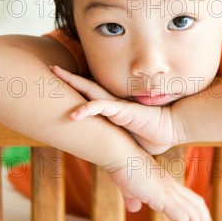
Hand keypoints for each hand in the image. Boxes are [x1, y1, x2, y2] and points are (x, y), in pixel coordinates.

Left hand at [50, 65, 174, 154]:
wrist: (169, 129)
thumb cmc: (153, 134)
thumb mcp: (129, 138)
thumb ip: (118, 140)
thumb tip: (112, 153)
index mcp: (112, 108)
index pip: (90, 95)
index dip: (76, 87)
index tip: (61, 83)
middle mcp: (112, 102)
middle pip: (86, 86)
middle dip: (68, 76)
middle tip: (52, 67)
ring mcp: (115, 104)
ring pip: (89, 90)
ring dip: (72, 81)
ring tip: (55, 73)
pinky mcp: (121, 110)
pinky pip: (100, 107)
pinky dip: (86, 110)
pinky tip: (73, 115)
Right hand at [107, 159, 213, 220]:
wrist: (120, 155)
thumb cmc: (121, 167)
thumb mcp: (129, 187)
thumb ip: (133, 197)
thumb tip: (134, 208)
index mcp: (166, 183)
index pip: (190, 198)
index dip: (198, 213)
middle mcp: (172, 186)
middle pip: (197, 205)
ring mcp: (169, 191)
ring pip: (193, 214)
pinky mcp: (164, 197)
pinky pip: (182, 218)